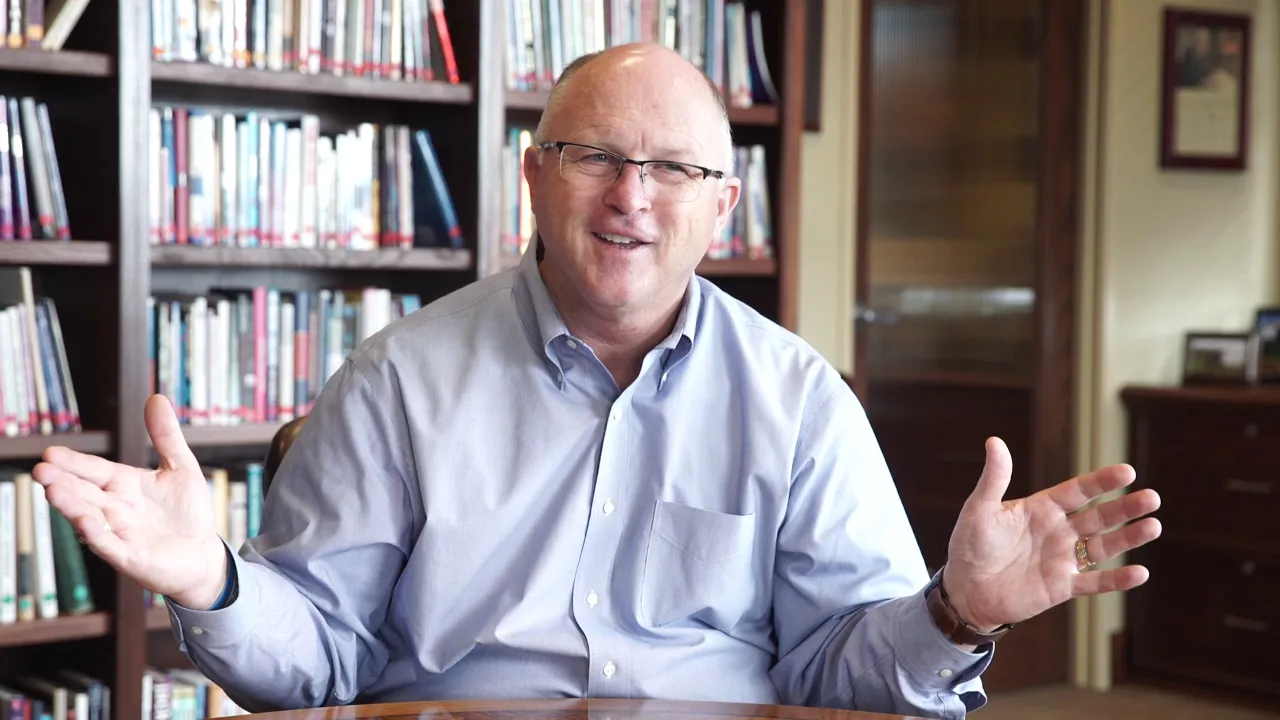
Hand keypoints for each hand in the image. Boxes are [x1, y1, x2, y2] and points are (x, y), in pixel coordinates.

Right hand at [32, 394, 228, 608]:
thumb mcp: (180, 467)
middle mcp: (116, 508)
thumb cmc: (188, 513)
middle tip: (41, 469)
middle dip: (63, 481)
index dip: (75, 462)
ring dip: (72, 506)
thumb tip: (157, 398)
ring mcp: (120, 532)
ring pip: (90, 517)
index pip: (94, 470)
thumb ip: (165, 436)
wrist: (203, 554)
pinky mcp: (130, 556)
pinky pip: (110, 544)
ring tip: (53, 491)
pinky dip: (98, 534)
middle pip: (85, 492)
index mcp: (124, 485)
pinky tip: (85, 522)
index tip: (51, 452)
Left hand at [940, 437, 1160, 632]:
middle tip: (1152, 498)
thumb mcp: (979, 509)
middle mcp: (1058, 531)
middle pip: (1099, 516)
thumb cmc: (970, 546)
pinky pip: (1095, 582)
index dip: (1102, 482)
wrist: (965, 590)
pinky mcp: (1062, 586)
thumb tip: (994, 441)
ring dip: (1129, 538)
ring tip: (1154, 526)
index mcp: (1042, 509)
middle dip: (1125, 508)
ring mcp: (1063, 559)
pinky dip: (1117, 579)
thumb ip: (994, 478)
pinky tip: (1140, 573)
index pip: (1078, 491)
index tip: (1128, 472)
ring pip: (1104, 546)